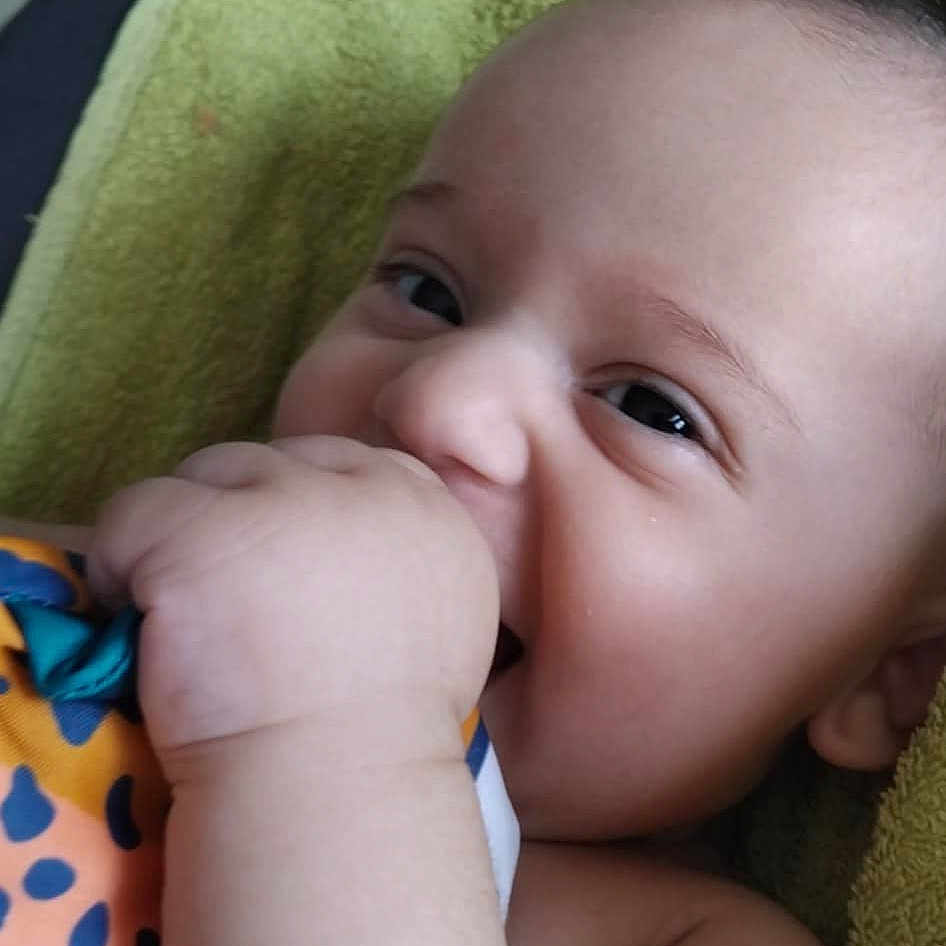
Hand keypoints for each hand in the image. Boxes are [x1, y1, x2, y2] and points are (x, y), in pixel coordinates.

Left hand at [87, 436, 499, 759]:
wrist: (338, 788)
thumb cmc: (386, 733)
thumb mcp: (445, 625)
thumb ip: (406, 561)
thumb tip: (352, 541)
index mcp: (425, 509)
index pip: (343, 464)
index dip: (297, 509)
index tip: (278, 569)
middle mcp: (363, 486)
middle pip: (269, 464)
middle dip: (240, 520)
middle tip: (230, 603)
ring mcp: (283, 502)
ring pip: (201, 478)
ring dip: (185, 537)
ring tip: (187, 617)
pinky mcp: (202, 530)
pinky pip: (133, 513)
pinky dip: (123, 563)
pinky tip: (144, 624)